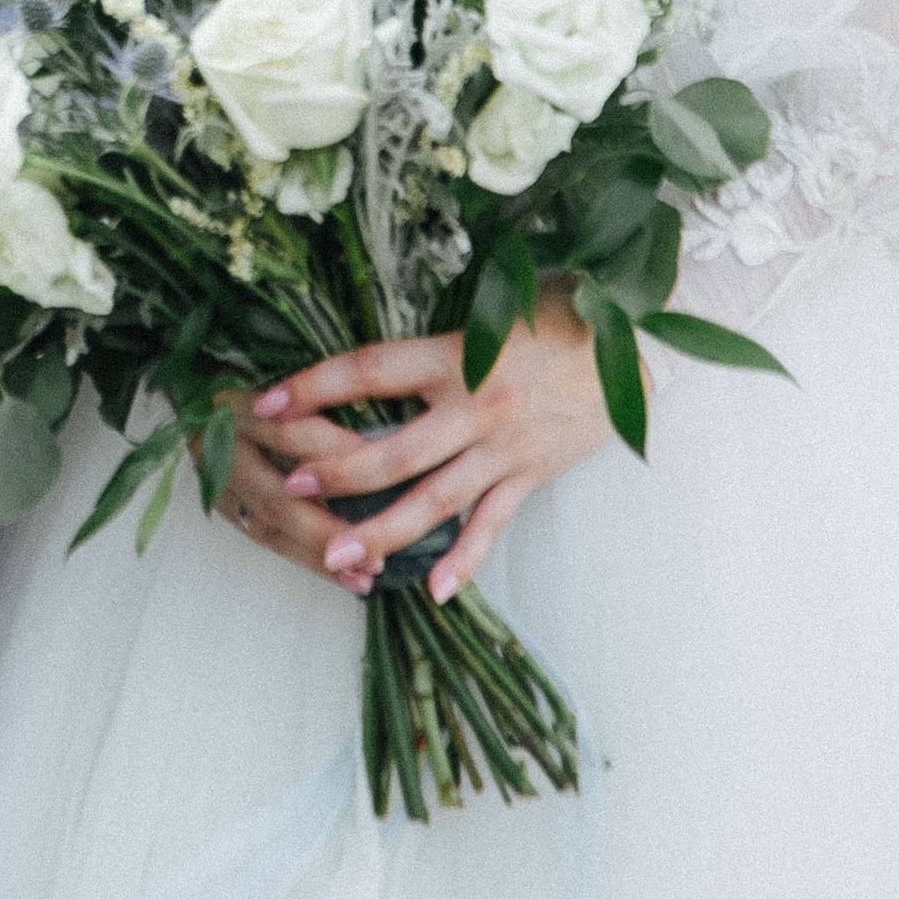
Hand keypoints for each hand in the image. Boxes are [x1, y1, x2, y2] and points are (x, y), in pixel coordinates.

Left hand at [226, 288, 614, 602]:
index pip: (368, 370)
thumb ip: (432, 337)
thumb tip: (367, 353)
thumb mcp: (488, 308)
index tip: (266, 401)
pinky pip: (492, 523)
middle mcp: (474, 404)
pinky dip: (464, 559)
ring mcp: (504, 446)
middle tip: (289, 489)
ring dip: (383, 530)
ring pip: (434, 499)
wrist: (632, 340)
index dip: (313, 386)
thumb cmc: (553, 313)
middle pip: (392, 450)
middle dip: (335, 474)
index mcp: (454, 353)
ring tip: (337, 558)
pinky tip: (434, 589)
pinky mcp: (532, 473)